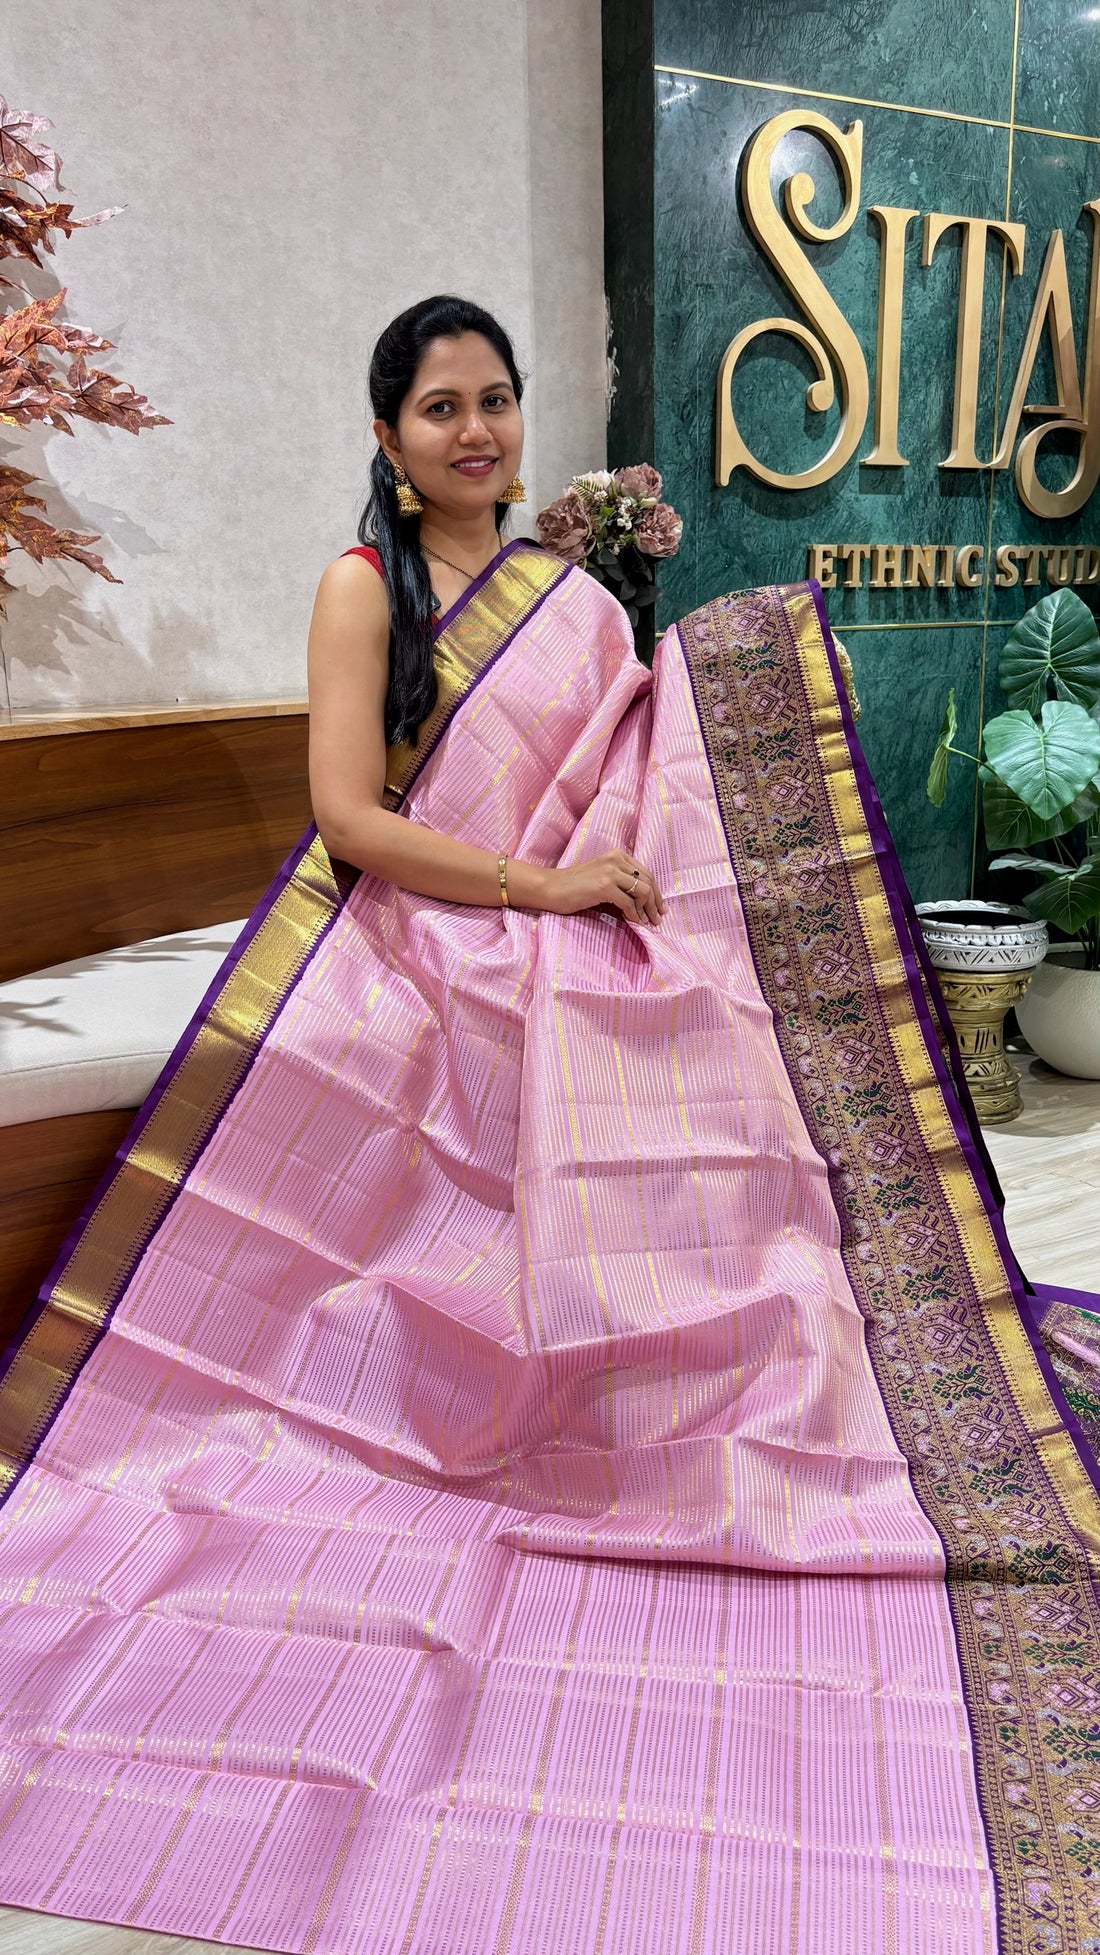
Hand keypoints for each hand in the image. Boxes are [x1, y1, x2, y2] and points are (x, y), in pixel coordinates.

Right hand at [546, 849, 664, 923]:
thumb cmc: (574, 886)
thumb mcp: (602, 876)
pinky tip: (634, 923)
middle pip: (648, 882)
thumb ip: (621, 881)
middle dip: (655, 903)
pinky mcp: (604, 886)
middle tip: (658, 919)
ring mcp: (610, 871)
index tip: (659, 908)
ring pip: (643, 891)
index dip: (656, 892)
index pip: (646, 873)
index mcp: (617, 855)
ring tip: (648, 923)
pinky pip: (629, 903)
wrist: (551, 888)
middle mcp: (616, 859)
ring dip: (647, 910)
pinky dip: (634, 915)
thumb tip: (644, 901)